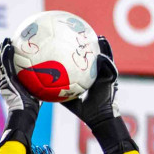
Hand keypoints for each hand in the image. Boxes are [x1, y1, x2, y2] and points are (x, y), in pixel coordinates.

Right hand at [0, 38, 39, 143]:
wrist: (25, 112)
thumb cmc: (32, 109)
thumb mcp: (37, 95)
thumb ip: (41, 87)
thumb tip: (54, 83)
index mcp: (9, 85)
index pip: (5, 71)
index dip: (5, 62)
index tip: (10, 53)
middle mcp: (4, 82)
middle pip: (0, 64)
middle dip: (2, 53)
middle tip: (7, 42)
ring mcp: (4, 80)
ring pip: (0, 61)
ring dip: (2, 49)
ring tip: (6, 40)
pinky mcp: (7, 78)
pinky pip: (6, 63)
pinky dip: (6, 54)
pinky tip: (10, 45)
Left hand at [61, 38, 136, 153]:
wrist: (98, 118)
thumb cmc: (84, 111)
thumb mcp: (68, 99)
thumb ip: (58, 92)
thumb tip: (41, 88)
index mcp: (91, 77)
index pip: (87, 62)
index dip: (83, 52)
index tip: (76, 42)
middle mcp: (100, 75)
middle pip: (98, 56)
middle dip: (94, 45)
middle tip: (87, 35)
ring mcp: (107, 76)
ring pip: (107, 59)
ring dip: (104, 48)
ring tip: (100, 38)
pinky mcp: (112, 79)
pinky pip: (110, 67)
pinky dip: (106, 61)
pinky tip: (101, 55)